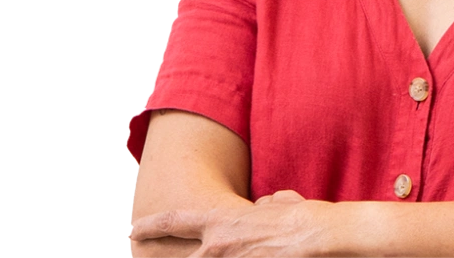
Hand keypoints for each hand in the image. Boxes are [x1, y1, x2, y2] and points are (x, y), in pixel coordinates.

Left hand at [129, 190, 330, 256]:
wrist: (318, 235)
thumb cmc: (301, 217)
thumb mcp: (276, 201)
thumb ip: (261, 207)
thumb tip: (260, 209)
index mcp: (222, 220)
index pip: (176, 221)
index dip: (153, 225)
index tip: (136, 228)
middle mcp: (217, 246)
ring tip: (200, 256)